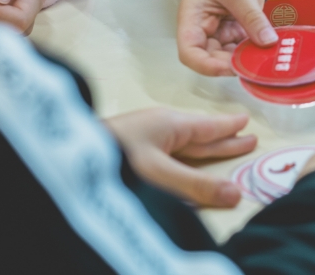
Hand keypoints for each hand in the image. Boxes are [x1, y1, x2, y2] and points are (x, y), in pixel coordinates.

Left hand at [106, 108, 257, 207]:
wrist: (67, 153)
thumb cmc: (114, 156)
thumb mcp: (159, 174)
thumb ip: (196, 186)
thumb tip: (237, 194)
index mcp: (170, 124)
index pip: (208, 128)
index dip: (229, 128)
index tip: (247, 122)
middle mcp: (159, 128)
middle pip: (199, 136)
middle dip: (223, 138)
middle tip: (247, 137)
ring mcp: (144, 138)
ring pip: (183, 144)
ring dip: (205, 147)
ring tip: (222, 147)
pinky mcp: (131, 150)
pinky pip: (169, 151)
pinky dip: (185, 156)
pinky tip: (180, 160)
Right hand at [177, 0, 277, 75]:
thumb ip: (251, 17)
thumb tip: (267, 43)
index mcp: (193, 19)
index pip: (190, 53)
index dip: (207, 66)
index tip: (231, 67)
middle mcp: (206, 29)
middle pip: (213, 58)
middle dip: (233, 64)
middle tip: (257, 64)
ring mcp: (224, 29)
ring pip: (233, 55)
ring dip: (249, 59)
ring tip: (268, 59)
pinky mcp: (241, 26)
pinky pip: (248, 44)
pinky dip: (259, 49)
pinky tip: (273, 50)